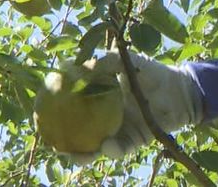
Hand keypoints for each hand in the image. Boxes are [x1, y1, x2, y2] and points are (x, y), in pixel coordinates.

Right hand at [65, 51, 202, 163]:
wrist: (179, 88)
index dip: (53, 117)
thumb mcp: (124, 61)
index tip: (39, 116)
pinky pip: (119, 150)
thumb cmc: (151, 72)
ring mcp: (118, 133)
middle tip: (53, 144)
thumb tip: (73, 65)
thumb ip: (102, 62)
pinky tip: (106, 145)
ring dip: (83, 156)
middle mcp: (104, 120)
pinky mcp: (134, 143)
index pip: (70, 112)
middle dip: (63, 145)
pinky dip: (112, 150)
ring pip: (95, 150)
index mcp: (97, 102)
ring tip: (77, 155)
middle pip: (77, 138)